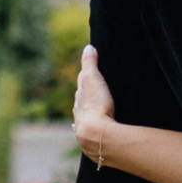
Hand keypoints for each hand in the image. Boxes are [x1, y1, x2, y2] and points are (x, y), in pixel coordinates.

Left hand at [72, 45, 115, 164]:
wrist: (95, 135)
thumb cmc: (95, 105)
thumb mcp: (92, 78)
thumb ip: (90, 63)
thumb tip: (88, 47)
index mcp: (80, 95)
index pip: (83, 82)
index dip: (88, 75)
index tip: (92, 70)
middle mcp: (79, 109)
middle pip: (83, 98)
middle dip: (89, 93)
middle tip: (98, 87)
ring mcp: (85, 123)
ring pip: (87, 113)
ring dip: (93, 109)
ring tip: (101, 106)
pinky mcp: (94, 135)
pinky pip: (95, 126)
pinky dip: (98, 123)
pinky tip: (102, 126)